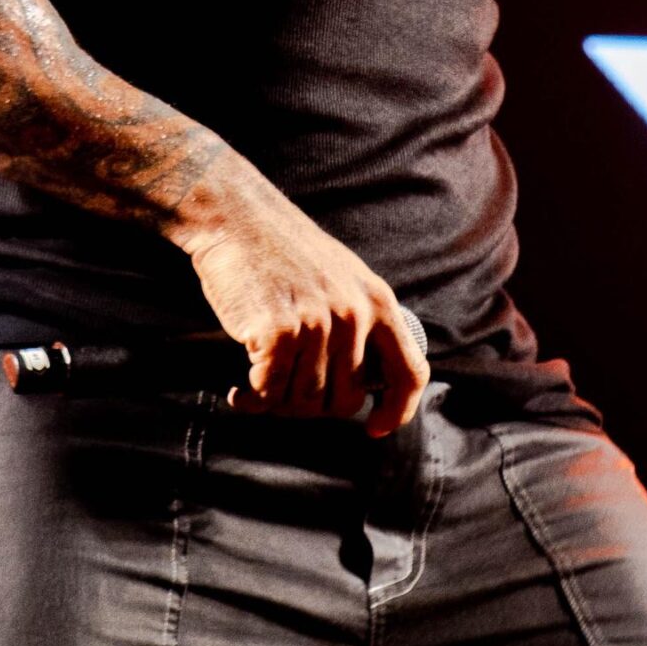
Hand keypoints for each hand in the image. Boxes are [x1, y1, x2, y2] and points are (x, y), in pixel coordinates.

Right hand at [178, 167, 428, 434]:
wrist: (236, 217)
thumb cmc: (283, 252)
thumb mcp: (343, 277)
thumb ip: (361, 321)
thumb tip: (368, 382)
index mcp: (378, 302)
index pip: (410, 372)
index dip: (397, 410)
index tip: (375, 428)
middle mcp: (354, 315)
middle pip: (346, 400)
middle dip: (314, 407)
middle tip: (287, 395)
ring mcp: (316, 323)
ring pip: (304, 400)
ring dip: (276, 404)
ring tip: (257, 390)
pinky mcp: (277, 331)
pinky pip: (268, 392)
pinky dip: (251, 401)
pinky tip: (239, 393)